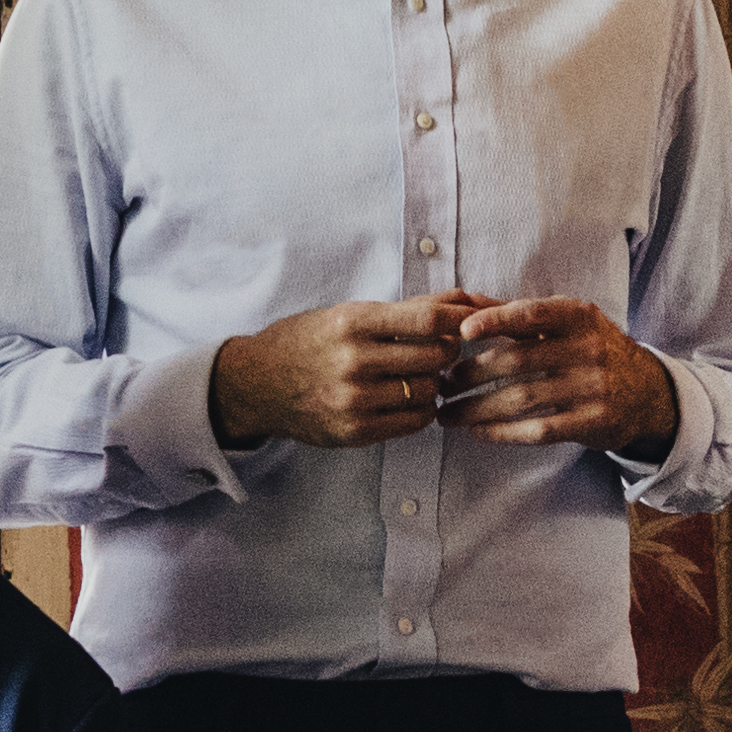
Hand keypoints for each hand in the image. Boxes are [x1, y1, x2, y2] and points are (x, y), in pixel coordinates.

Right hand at [210, 293, 486, 449]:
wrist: (256, 384)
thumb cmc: (308, 341)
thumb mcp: (349, 313)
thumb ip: (408, 309)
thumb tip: (466, 299)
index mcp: (352, 322)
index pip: (426, 318)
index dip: (460, 319)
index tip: (474, 320)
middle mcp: (354, 361)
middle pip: (435, 356)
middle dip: (447, 351)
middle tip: (440, 349)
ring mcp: (354, 400)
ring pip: (428, 390)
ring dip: (433, 382)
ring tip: (417, 374)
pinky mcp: (354, 432)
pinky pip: (414, 421)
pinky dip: (422, 409)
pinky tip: (408, 398)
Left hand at [436, 296, 677, 454]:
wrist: (648, 392)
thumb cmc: (593, 350)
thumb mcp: (569, 322)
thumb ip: (520, 313)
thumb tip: (464, 302)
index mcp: (579, 316)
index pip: (532, 314)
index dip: (495, 321)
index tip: (462, 331)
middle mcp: (589, 349)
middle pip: (518, 360)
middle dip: (472, 373)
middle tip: (443, 383)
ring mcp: (593, 387)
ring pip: (522, 398)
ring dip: (478, 408)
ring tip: (449, 414)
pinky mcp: (593, 422)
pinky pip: (539, 430)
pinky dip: (504, 432)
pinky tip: (479, 432)